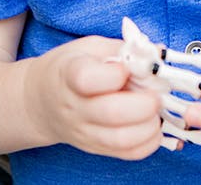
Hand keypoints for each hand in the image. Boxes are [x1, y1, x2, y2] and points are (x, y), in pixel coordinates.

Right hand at [31, 35, 161, 160]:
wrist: (42, 99)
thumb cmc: (70, 67)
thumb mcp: (90, 47)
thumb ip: (123, 49)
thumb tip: (157, 54)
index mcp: (70, 73)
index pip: (87, 79)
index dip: (115, 74)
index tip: (127, 68)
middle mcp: (74, 106)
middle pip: (111, 113)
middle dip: (144, 104)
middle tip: (157, 94)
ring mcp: (83, 131)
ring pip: (120, 139)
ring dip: (149, 126)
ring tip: (157, 112)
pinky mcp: (94, 147)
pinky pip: (125, 153)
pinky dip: (147, 143)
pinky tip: (153, 128)